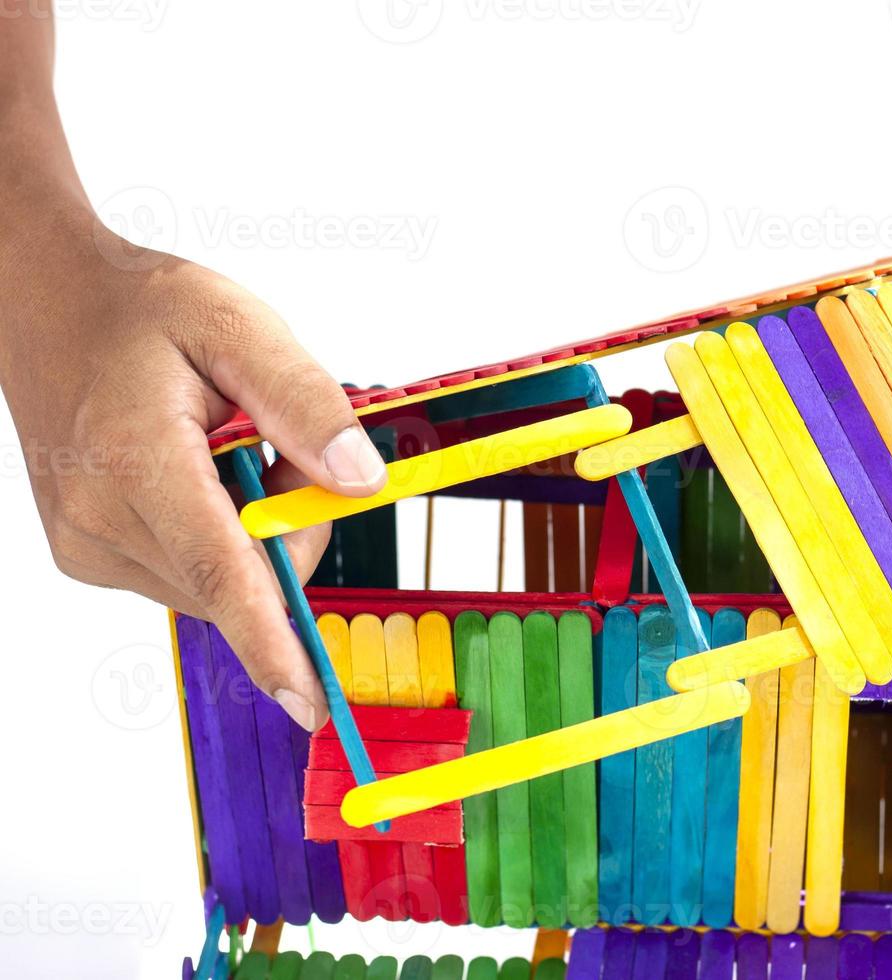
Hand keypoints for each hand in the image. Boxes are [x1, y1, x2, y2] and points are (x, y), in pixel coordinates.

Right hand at [0, 217, 386, 730]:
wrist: (45, 303)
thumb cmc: (141, 311)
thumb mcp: (238, 324)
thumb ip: (305, 403)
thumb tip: (361, 480)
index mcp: (136, 457)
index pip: (219, 571)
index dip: (269, 640)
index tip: (306, 700)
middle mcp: (98, 516)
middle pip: (237, 581)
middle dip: (285, 534)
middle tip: (274, 449)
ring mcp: (86, 543)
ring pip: (215, 586)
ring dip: (250, 538)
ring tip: (224, 450)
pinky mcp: (87, 556)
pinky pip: (186, 575)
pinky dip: (216, 540)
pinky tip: (197, 475)